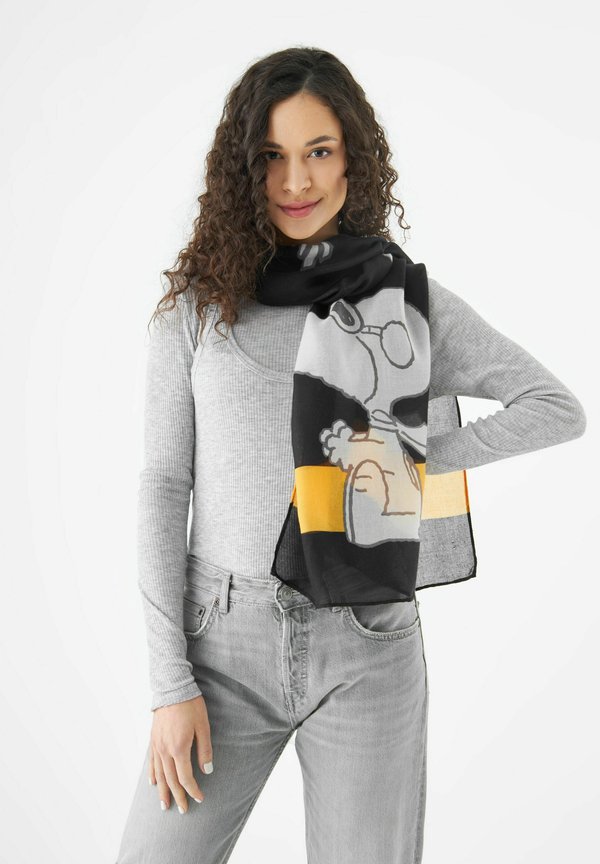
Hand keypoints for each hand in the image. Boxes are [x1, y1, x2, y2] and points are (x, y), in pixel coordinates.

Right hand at [148, 695, 213, 812]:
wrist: (172, 688)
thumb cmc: (191, 705)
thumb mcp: (203, 726)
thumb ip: (204, 749)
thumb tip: (207, 770)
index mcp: (179, 748)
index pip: (185, 777)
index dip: (193, 790)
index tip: (199, 798)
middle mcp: (165, 750)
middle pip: (171, 780)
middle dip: (177, 796)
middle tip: (183, 810)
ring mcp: (157, 745)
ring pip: (159, 774)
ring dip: (162, 791)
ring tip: (165, 805)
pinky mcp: (153, 739)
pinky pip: (151, 762)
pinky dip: (152, 774)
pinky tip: (153, 783)